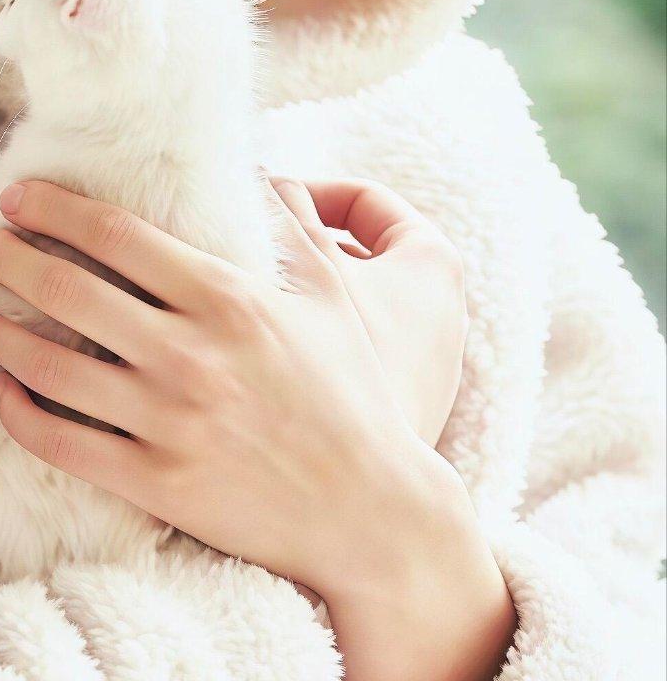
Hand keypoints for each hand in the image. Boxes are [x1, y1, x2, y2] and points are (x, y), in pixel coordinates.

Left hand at [0, 178, 450, 606]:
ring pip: (51, 366)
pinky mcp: (156, 483)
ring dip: (5, 335)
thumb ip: (291, 228)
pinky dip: (19, 410)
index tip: (19, 197)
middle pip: (69, 291)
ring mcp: (169, 422)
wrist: (369, 512)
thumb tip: (256, 169)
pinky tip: (5, 391)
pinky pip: (61, 442)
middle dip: (13, 260)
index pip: (117, 235)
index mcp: (229, 298)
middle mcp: (190, 354)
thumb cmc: (352, 397)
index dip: (55, 209)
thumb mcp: (332, 297)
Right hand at [264, 173, 468, 451]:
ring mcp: (421, 358)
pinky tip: (256, 348)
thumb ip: (282, 216)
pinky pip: (345, 342)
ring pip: (347, 297)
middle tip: (239, 250)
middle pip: (354, 247)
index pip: (362, 200)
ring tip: (240, 299)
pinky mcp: (399, 401)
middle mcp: (440, 308)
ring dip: (297, 291)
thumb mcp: (306, 277)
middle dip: (295, 243)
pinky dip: (308, 334)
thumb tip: (251, 176)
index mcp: (432, 263)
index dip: (301, 193)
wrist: (371, 504)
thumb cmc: (346, 380)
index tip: (252, 211)